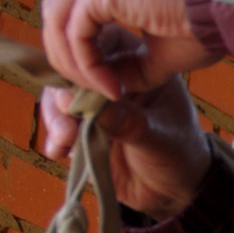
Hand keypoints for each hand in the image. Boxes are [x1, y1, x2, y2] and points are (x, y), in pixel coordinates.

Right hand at [39, 72, 212, 218]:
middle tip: (68, 113)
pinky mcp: (81, 128)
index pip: (102, 41)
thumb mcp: (161, 139)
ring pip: (59, 97)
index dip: (85, 57)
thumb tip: (95, 108)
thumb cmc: (179, 155)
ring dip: (56, 116)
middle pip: (72, 67)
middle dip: (64, 91)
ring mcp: (94, 104)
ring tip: (65, 139)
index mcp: (138, 65)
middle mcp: (112, 78)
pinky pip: (58, 125)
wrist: (171, 192)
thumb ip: (130, 124)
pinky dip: (54, 137)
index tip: (84, 88)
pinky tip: (59, 151)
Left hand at [40, 0, 218, 99]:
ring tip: (103, 91)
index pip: (79, 5)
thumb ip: (132, 62)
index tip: (106, 80)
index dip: (82, 46)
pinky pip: (77, 32)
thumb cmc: (212, 24)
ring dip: (74, 63)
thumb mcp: (164, 50)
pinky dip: (87, 65)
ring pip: (58, 19)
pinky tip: (113, 86)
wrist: (232, 6)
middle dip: (67, 53)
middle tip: (91, 89)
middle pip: (58, 8)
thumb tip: (109, 82)